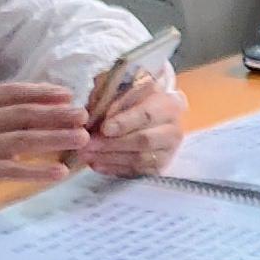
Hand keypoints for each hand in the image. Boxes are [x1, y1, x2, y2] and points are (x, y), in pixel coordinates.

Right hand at [0, 79, 84, 208]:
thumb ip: (2, 105)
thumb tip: (44, 99)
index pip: (17, 92)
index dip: (44, 93)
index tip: (69, 95)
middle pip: (27, 115)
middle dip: (58, 114)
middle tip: (84, 116)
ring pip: (27, 140)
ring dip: (57, 139)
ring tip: (82, 139)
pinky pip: (18, 170)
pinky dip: (40, 171)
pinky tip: (61, 172)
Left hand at [86, 57, 183, 176]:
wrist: (153, 116)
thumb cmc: (133, 99)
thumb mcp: (123, 88)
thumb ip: (110, 95)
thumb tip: (92, 111)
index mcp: (168, 104)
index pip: (147, 115)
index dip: (125, 123)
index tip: (104, 128)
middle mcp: (173, 129)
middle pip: (144, 140)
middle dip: (112, 144)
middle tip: (87, 145)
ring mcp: (168, 151)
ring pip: (140, 158)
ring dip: (110, 158)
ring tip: (87, 155)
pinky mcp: (160, 167)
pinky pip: (137, 172)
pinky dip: (115, 169)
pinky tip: (97, 165)